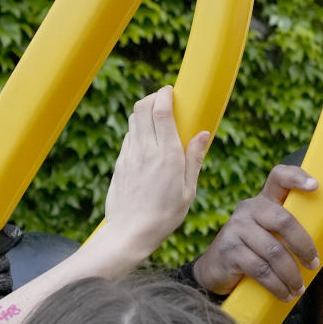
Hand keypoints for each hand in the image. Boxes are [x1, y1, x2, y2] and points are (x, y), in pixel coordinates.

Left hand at [104, 85, 208, 250]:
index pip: (161, 110)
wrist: (130, 232)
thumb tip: (203, 134)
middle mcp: (145, 149)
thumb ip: (194, 158)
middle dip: (153, 97)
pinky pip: (128, 137)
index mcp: (167, 154)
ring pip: (133, 120)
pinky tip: (147, 143)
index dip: (164, 94)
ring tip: (157, 120)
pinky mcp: (120, 163)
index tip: (171, 91)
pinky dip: (137, 131)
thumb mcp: (188, 190)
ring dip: (144, 112)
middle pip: (142, 107)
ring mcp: (129, 155)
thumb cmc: (164, 215)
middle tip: (164, 100)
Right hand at [193, 164, 319, 299]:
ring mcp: (236, 229)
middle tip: (313, 264)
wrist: (215, 270)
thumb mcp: (273, 235)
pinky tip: (284, 294)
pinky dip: (276, 285)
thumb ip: (299, 229)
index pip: (278, 178)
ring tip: (298, 289)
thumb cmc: (254, 251)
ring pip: (273, 251)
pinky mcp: (229, 251)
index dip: (297, 177)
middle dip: (304, 246)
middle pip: (283, 220)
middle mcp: (249, 210)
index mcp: (264, 201)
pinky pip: (260, 269)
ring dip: (291, 274)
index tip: (316, 186)